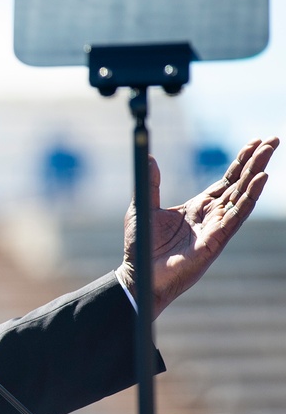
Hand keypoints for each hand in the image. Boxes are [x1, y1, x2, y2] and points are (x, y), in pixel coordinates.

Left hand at [116, 137, 278, 317]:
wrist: (140, 273)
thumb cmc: (142, 245)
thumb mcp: (143, 207)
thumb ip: (151, 184)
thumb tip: (151, 157)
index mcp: (198, 207)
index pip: (226, 181)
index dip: (241, 162)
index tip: (255, 143)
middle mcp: (212, 215)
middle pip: (239, 184)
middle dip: (256, 162)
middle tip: (272, 140)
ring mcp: (216, 227)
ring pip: (242, 196)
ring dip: (256, 174)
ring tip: (268, 153)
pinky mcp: (216, 240)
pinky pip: (236, 216)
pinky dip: (249, 198)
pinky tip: (260, 180)